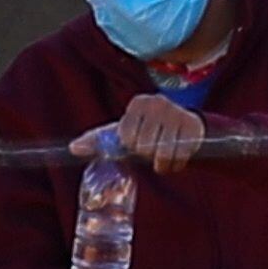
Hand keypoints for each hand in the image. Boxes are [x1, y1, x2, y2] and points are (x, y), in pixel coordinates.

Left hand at [80, 96, 204, 171]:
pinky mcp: (193, 125)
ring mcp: (177, 112)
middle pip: (144, 147)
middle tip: (152, 150)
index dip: (131, 147)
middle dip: (147, 155)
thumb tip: (73, 148)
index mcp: (138, 103)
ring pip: (162, 153)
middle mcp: (157, 103)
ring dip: (161, 163)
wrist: (184, 128)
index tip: (136, 143)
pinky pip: (180, 156)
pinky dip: (175, 165)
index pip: (126, 137)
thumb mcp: (121, 133)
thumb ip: (97, 140)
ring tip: (162, 157)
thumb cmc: (146, 132)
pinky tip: (174, 159)